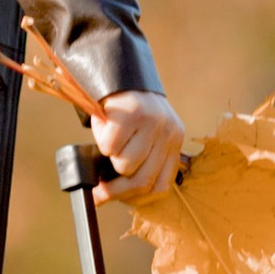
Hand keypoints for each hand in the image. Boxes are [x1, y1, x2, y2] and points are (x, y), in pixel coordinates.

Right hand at [96, 88, 185, 202]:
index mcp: (175, 142)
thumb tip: (106, 197)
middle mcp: (169, 133)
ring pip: (124, 165)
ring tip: (111, 142)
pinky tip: (106, 127)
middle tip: (99, 191)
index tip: (117, 199)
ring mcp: (152, 123)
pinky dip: (101, 141)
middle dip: (116, 191)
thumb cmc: (128, 113)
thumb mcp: (142, 137)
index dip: (137, 198)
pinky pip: (110, 146)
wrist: (120, 74)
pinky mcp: (131, 114)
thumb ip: (136, 163)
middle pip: (142, 181)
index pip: (161, 186)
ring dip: (111, 159)